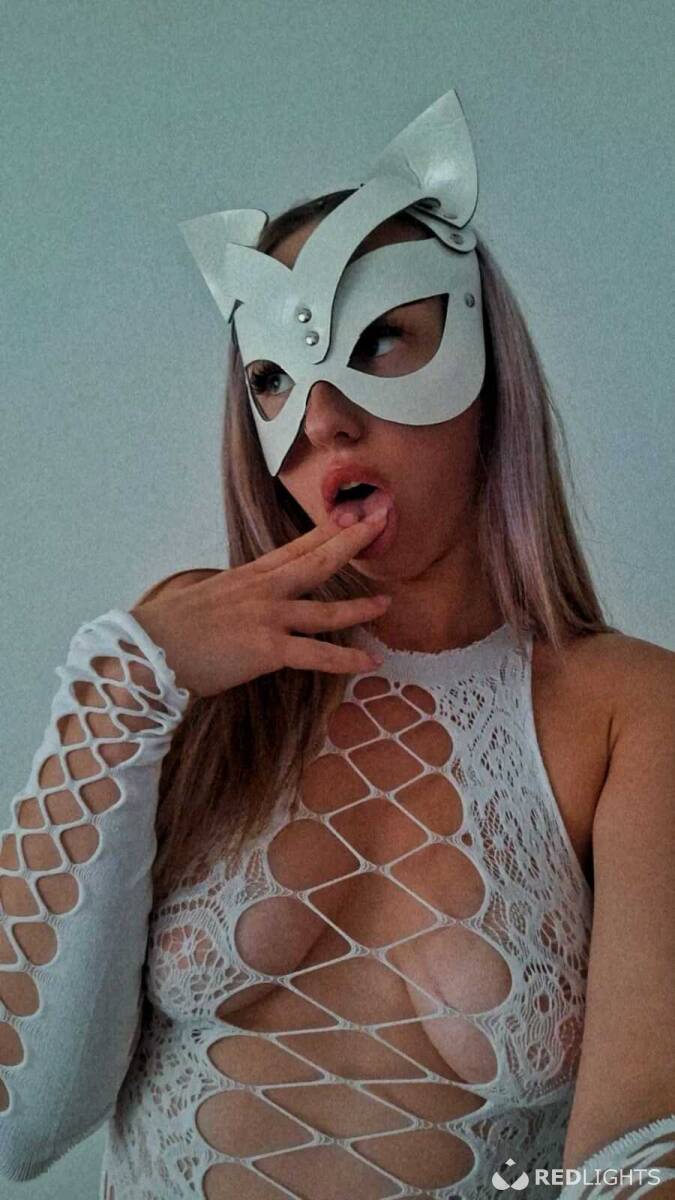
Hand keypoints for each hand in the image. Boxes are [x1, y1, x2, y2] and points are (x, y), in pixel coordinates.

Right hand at [129, 509, 390, 697]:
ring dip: (360, 607)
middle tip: (383, 520)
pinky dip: (346, 660)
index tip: (353, 512)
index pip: (297, 546)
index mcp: (248, 576)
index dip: (328, 529)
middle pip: (318, 559)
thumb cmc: (168, 631)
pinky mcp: (267, 648)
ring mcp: (267, 616)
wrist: (147, 650)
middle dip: (353, 539)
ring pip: (326, 610)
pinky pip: (316, 654)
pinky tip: (371, 663)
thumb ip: (232, 599)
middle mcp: (263, 589)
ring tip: (387, 602)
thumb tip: (240, 607)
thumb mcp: (204, 600)